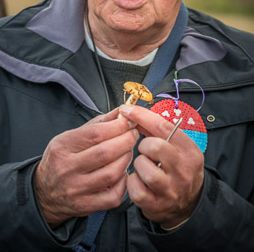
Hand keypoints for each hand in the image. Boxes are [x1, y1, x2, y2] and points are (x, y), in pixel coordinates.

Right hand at [34, 109, 138, 227]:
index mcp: (62, 146)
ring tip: (128, 151)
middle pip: (106, 152)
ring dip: (127, 159)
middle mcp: (67, 168)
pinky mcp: (85, 205)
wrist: (44, 192)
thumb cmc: (61, 159)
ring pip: (112, 173)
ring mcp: (76, 189)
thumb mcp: (70, 136)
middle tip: (133, 135)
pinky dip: (124, 183)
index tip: (128, 122)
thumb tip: (121, 112)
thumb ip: (97, 124)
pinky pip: (113, 196)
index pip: (95, 133)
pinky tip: (123, 173)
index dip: (117, 126)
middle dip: (126, 141)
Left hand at [119, 104, 203, 228]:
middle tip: (145, 150)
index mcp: (189, 150)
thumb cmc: (177, 169)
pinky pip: (137, 190)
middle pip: (156, 147)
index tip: (126, 110)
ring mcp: (171, 189)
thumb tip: (133, 114)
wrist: (189, 204)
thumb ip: (157, 130)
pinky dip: (133, 183)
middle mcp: (183, 170)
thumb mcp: (177, 147)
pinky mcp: (157, 205)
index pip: (163, 126)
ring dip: (139, 165)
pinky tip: (138, 180)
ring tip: (143, 166)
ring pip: (146, 169)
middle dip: (144, 145)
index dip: (141, 115)